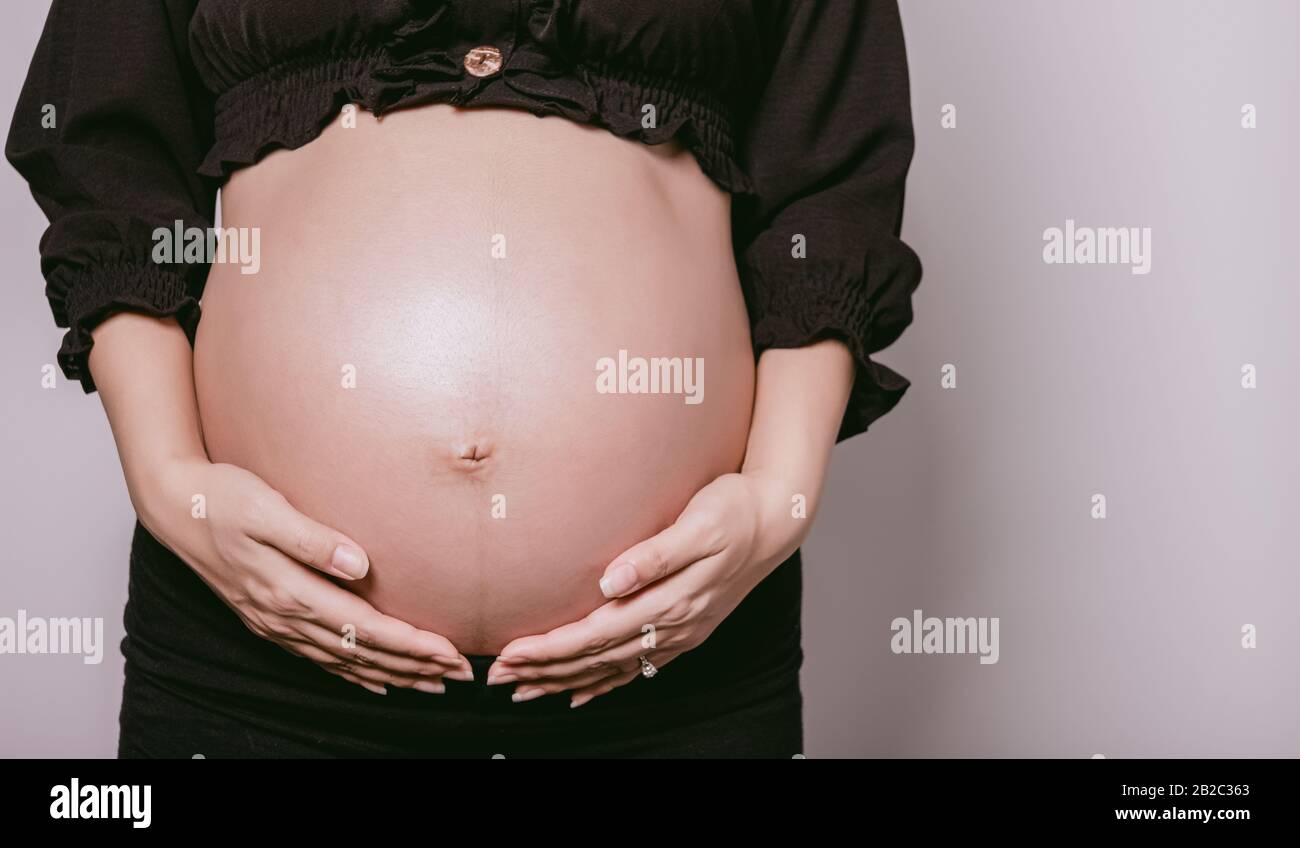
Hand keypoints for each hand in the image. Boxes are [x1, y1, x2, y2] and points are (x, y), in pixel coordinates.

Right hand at [136, 457, 472, 694]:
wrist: (174, 507)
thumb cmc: (221, 499)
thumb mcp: (266, 510)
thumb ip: (312, 539)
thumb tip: (359, 564)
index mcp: (288, 591)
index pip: (365, 627)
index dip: (410, 644)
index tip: (450, 651)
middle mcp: (283, 616)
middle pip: (361, 652)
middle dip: (414, 666)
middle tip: (459, 675)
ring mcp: (273, 622)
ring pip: (343, 660)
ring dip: (390, 673)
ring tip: (430, 683)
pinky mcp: (267, 618)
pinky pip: (318, 658)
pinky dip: (351, 673)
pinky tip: (374, 681)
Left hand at [486, 471, 806, 706]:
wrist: (776, 520)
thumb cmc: (732, 511)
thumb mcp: (697, 523)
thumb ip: (654, 555)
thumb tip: (612, 580)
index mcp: (670, 599)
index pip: (596, 632)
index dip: (550, 647)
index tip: (510, 653)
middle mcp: (673, 624)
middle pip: (597, 656)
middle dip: (545, 669)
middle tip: (498, 678)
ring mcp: (681, 631)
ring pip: (612, 666)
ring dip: (566, 680)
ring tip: (525, 690)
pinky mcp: (686, 628)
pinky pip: (638, 666)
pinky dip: (606, 682)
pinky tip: (582, 694)